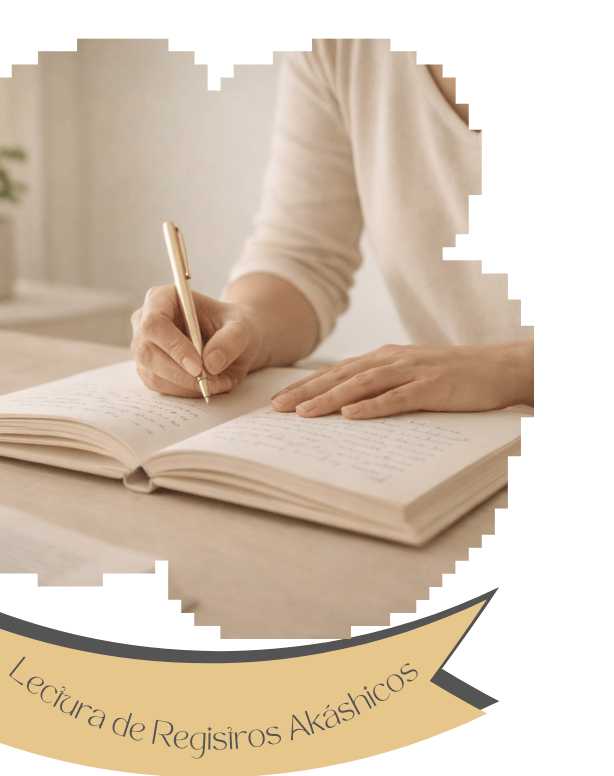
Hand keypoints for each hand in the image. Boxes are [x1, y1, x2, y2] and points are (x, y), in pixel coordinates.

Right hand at [130, 285, 264, 396]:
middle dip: (180, 373)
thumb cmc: (233, 325)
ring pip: (154, 375)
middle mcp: (145, 321)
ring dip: (187, 386)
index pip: (154, 323)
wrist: (232, 340)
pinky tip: (210, 384)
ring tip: (219, 382)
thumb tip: (210, 363)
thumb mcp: (242, 326)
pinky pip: (161, 387)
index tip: (198, 366)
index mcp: (163, 299)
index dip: (173, 346)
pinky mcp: (149, 369)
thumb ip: (231, 340)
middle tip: (211, 381)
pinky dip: (187, 392)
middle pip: (147, 353)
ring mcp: (144, 347)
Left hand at [270, 341, 533, 418]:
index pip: (336, 373)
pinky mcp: (433, 387)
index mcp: (384, 358)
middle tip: (276, 410)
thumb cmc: (452, 376)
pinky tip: (351, 416)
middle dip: (305, 392)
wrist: (499, 367)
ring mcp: (412, 372)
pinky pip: (398, 398)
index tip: (278, 402)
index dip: (305, 386)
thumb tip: (345, 407)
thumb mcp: (410, 375)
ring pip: (362, 385)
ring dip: (330, 399)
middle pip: (340, 376)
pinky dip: (372, 406)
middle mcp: (392, 360)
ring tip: (303, 414)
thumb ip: (380, 386)